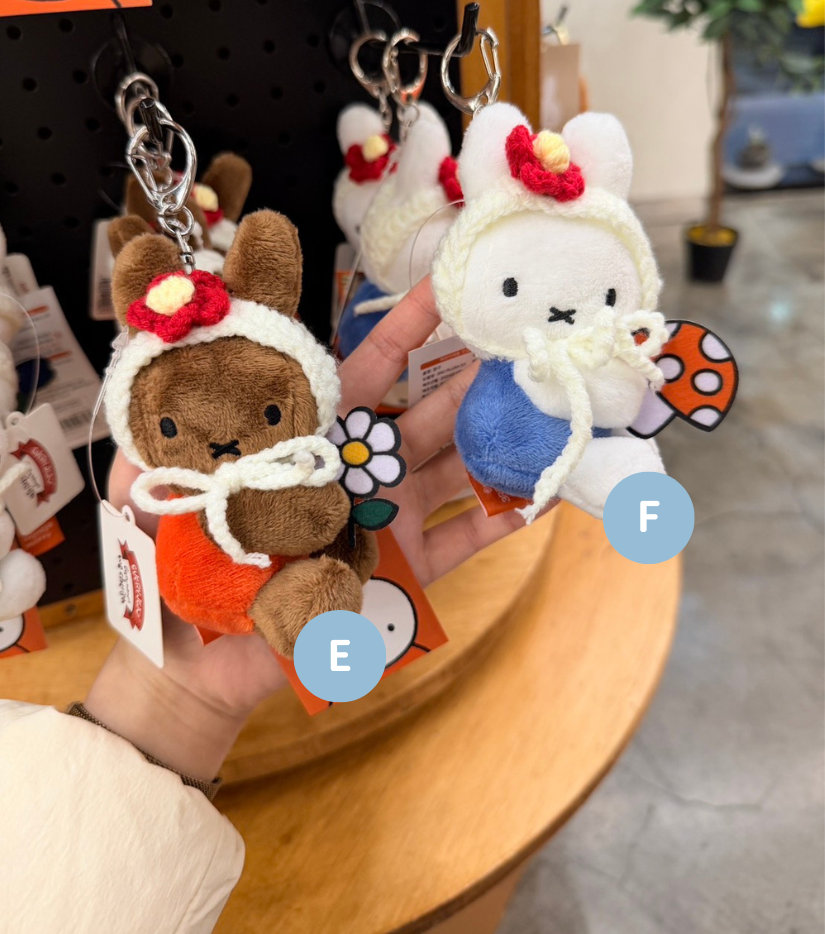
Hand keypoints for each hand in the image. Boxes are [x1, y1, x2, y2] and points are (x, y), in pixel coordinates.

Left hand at [89, 279, 549, 776]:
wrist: (189, 665)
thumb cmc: (167, 569)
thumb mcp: (155, 483)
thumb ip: (168, 424)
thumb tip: (173, 350)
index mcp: (308, 439)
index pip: (366, 370)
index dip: (407, 329)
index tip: (448, 288)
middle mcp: (356, 471)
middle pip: (427, 412)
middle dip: (474, 375)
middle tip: (524, 340)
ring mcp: (386, 521)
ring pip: (454, 467)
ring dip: (499, 436)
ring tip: (547, 403)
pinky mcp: (403, 575)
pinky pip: (463, 541)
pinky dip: (505, 518)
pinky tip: (546, 491)